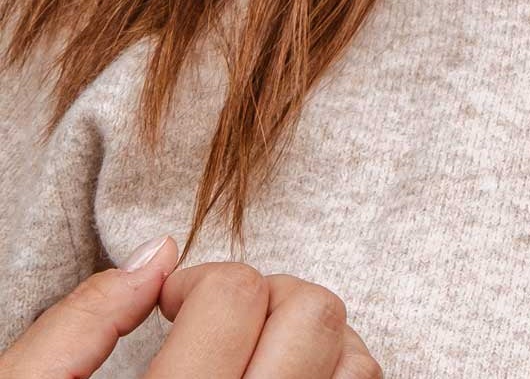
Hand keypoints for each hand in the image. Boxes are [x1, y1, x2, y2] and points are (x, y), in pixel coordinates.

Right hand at [0, 234, 382, 376]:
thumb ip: (80, 326)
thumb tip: (158, 256)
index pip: (234, 297)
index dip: (201, 280)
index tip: (174, 304)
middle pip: (312, 317)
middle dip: (266, 295)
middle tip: (216, 324)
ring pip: (354, 366)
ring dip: (311, 340)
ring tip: (253, 356)